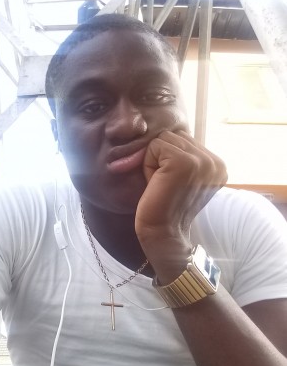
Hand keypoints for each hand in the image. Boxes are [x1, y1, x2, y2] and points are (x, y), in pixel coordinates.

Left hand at [135, 131, 226, 279]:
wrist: (162, 234)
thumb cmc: (165, 205)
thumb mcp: (182, 176)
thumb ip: (182, 154)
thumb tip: (164, 132)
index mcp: (217, 164)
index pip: (183, 138)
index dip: (168, 158)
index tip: (172, 183)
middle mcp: (214, 161)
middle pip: (173, 135)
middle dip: (161, 158)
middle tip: (164, 184)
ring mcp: (201, 161)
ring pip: (163, 140)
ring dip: (154, 161)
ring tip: (161, 184)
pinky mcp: (183, 163)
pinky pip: (155, 146)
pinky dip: (148, 164)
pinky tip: (156, 183)